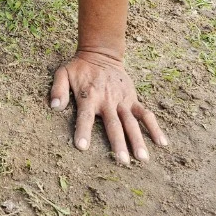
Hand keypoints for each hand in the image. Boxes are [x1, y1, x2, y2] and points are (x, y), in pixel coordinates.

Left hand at [50, 51, 167, 165]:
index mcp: (89, 97)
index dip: (83, 131)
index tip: (82, 147)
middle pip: (113, 125)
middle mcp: (107, 101)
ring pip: (131, 122)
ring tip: (142, 158)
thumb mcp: (62, 73)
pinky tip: (161, 142)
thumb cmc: (79, 68)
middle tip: (122, 162)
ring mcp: (122, 100)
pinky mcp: (132, 99)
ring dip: (138, 140)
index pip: (85, 117)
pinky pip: (145, 114)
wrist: (100, 54)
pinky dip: (154, 127)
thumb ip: (58, 90)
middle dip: (118, 143)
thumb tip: (53, 107)